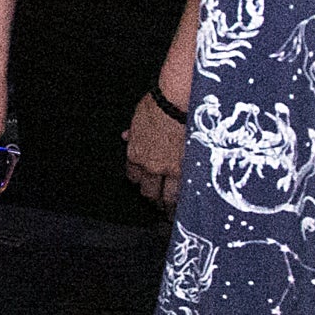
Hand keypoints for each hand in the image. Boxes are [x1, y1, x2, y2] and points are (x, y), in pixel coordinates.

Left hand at [124, 91, 185, 206]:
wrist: (177, 102)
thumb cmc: (158, 105)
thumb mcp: (138, 118)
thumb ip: (133, 133)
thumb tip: (126, 136)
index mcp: (136, 154)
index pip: (133, 176)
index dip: (139, 180)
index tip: (143, 182)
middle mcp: (151, 166)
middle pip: (149, 191)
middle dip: (153, 197)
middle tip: (157, 202)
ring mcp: (171, 170)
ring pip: (168, 197)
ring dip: (170, 205)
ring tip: (173, 212)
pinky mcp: (189, 169)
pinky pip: (186, 190)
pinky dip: (187, 198)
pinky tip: (189, 205)